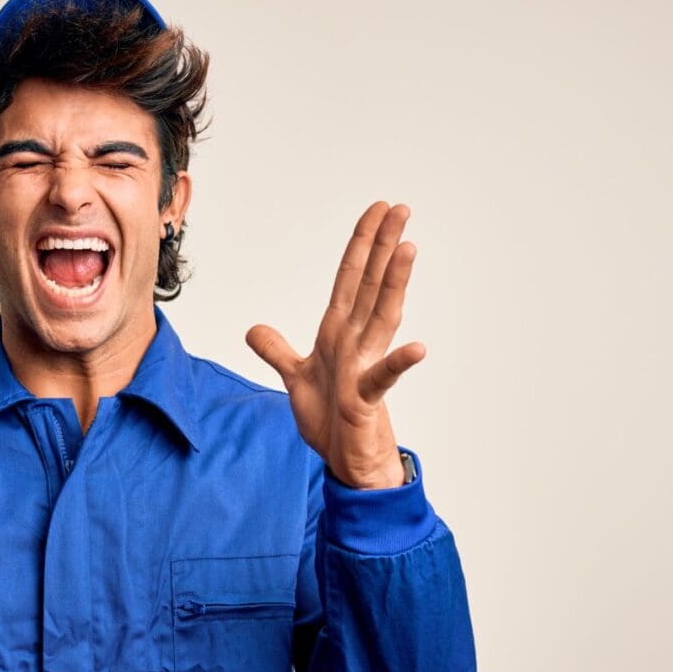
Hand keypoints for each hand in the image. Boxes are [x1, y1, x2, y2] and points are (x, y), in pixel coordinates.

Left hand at [246, 200, 422, 489]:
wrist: (346, 462)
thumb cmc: (330, 421)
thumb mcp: (295, 379)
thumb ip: (277, 351)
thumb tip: (254, 329)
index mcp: (338, 334)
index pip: (350, 279)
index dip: (361, 245)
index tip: (377, 211)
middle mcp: (355, 343)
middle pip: (371, 286)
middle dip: (383, 247)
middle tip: (401, 209)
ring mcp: (364, 368)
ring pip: (381, 318)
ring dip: (394, 284)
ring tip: (407, 248)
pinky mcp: (367, 399)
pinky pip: (384, 379)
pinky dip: (399, 363)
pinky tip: (418, 347)